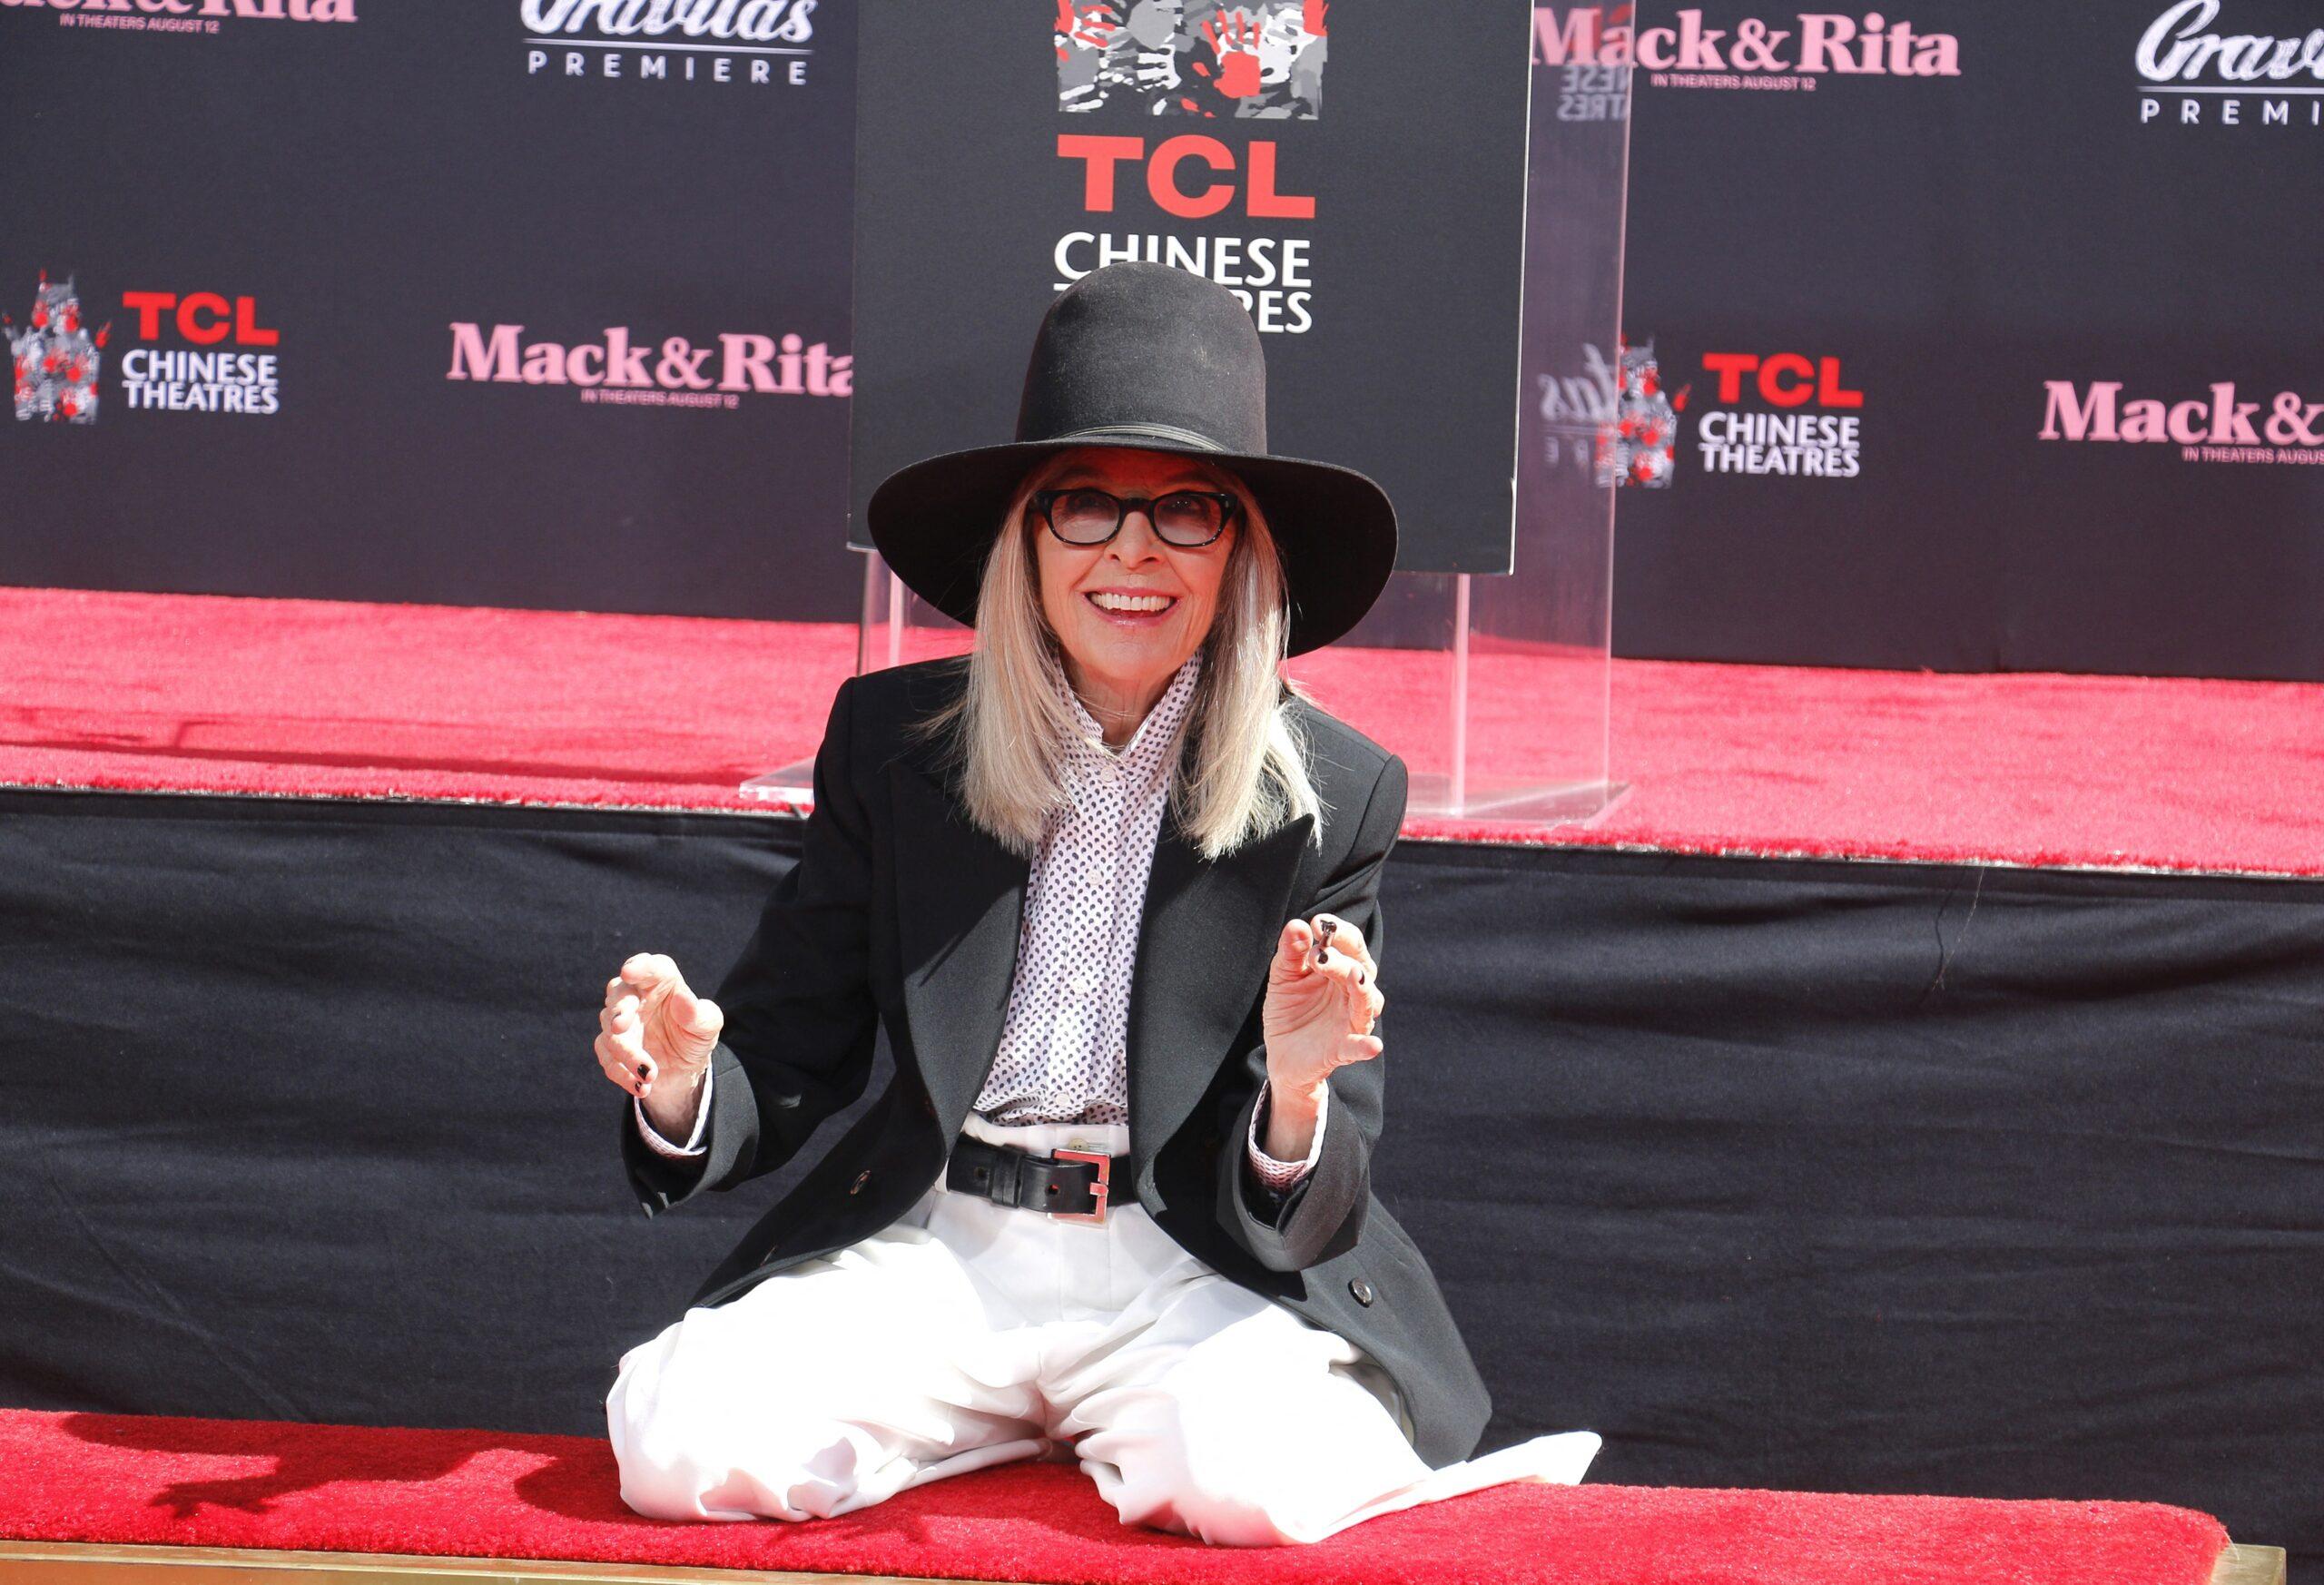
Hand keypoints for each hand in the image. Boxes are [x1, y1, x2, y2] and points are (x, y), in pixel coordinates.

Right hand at [596, 952, 721, 1114]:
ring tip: (650, 1075)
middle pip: (619, 997)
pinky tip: (642, 1087)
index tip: (629, 972)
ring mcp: (618, 1020)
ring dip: (627, 1054)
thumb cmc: (695, 1035)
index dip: (638, 967)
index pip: (649, 967)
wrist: (682, 1067)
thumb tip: (683, 999)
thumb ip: (699, 1013)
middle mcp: (635, 995)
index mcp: (660, 980)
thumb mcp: (707, 1026)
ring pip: (611, 1031)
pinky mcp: (609, 1045)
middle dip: (618, 1012)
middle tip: (620, 1027)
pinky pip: (607, 1057)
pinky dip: (622, 1073)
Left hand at [1260, 911, 1384, 1100]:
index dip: (1337, 931)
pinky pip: (1357, 1047)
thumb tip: (1297, 925)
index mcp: (1341, 969)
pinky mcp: (1342, 1049)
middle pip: (1359, 968)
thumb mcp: (1284, 976)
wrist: (1280, 1052)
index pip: (1350, 944)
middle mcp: (1352, 992)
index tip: (1317, 923)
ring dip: (1362, 989)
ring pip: (1366, 1002)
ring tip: (1354, 976)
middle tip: (1317, 954)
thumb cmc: (1289, 1008)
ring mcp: (1351, 1020)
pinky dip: (1365, 1046)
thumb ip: (1290, 951)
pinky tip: (1372, 1045)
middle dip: (1341, 959)